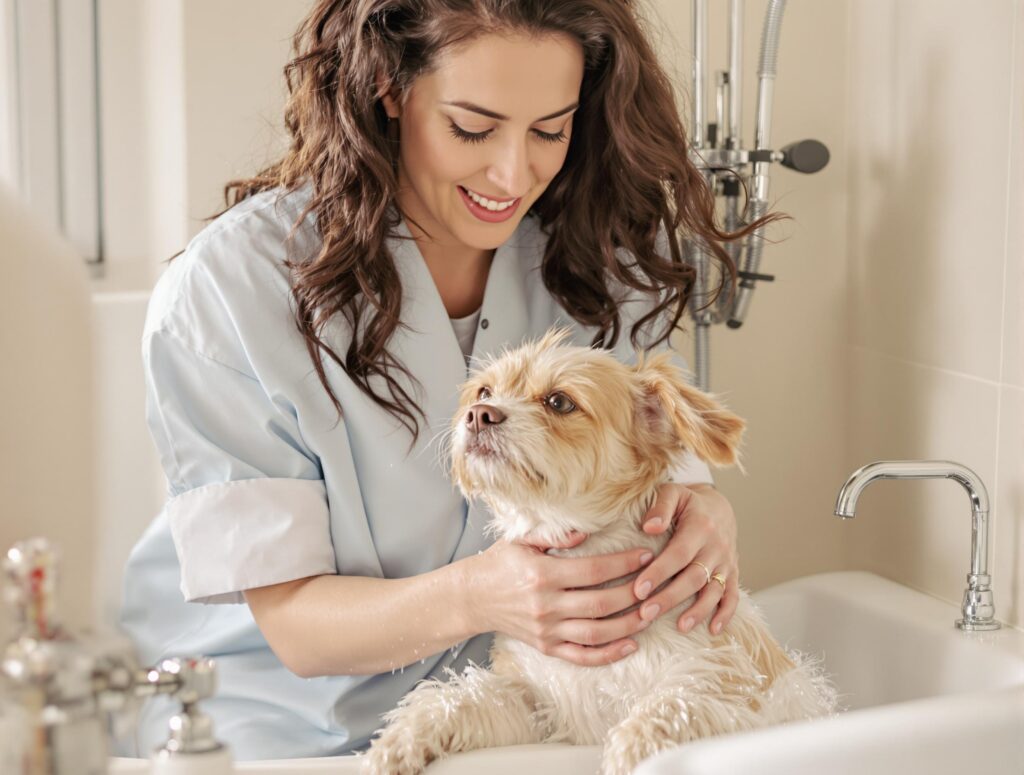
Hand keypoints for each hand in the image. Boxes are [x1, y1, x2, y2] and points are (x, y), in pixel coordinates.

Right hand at [464, 538, 654, 666]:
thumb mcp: (522, 540)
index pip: (593, 570)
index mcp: (543, 574)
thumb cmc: (500, 563)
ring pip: (597, 633)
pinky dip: (609, 654)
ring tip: (651, 613)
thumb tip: (587, 530)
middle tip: (657, 583)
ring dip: (629, 625)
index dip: (623, 563)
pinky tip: (631, 644)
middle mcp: (546, 605)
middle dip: (635, 594)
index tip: (645, 555)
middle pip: (601, 603)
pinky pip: (582, 656)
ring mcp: (547, 630)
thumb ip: (554, 534)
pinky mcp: (546, 647)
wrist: (472, 597)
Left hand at [631, 482, 738, 634]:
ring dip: (698, 610)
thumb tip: (649, 527)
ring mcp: (726, 562)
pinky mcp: (733, 573)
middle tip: (646, 614)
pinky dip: (726, 614)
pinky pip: (733, 595)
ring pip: (714, 590)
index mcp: (700, 526)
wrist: (718, 506)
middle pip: (694, 577)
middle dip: (670, 598)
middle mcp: (716, 546)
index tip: (638, 590)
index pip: (678, 554)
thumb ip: (660, 506)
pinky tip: (713, 630)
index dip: (659, 573)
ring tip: (680, 627)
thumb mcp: (672, 493)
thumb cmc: (686, 502)